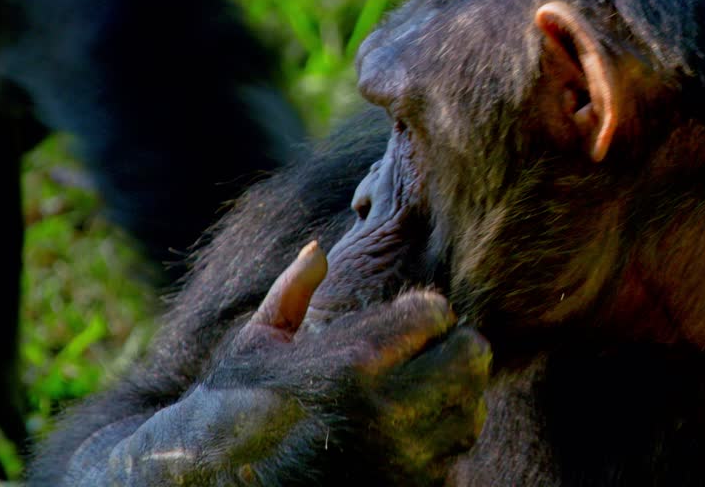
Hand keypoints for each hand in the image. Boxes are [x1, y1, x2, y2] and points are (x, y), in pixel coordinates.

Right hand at [116, 243, 489, 485]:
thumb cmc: (232, 408)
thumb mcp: (257, 342)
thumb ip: (295, 289)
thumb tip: (320, 248)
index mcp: (353, 361)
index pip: (437, 312)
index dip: (427, 311)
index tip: (411, 320)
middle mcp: (387, 409)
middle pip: (471, 356)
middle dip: (455, 346)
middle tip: (432, 350)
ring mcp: (402, 457)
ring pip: (472, 408)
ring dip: (456, 394)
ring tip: (422, 389)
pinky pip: (455, 454)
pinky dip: (442, 439)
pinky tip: (412, 430)